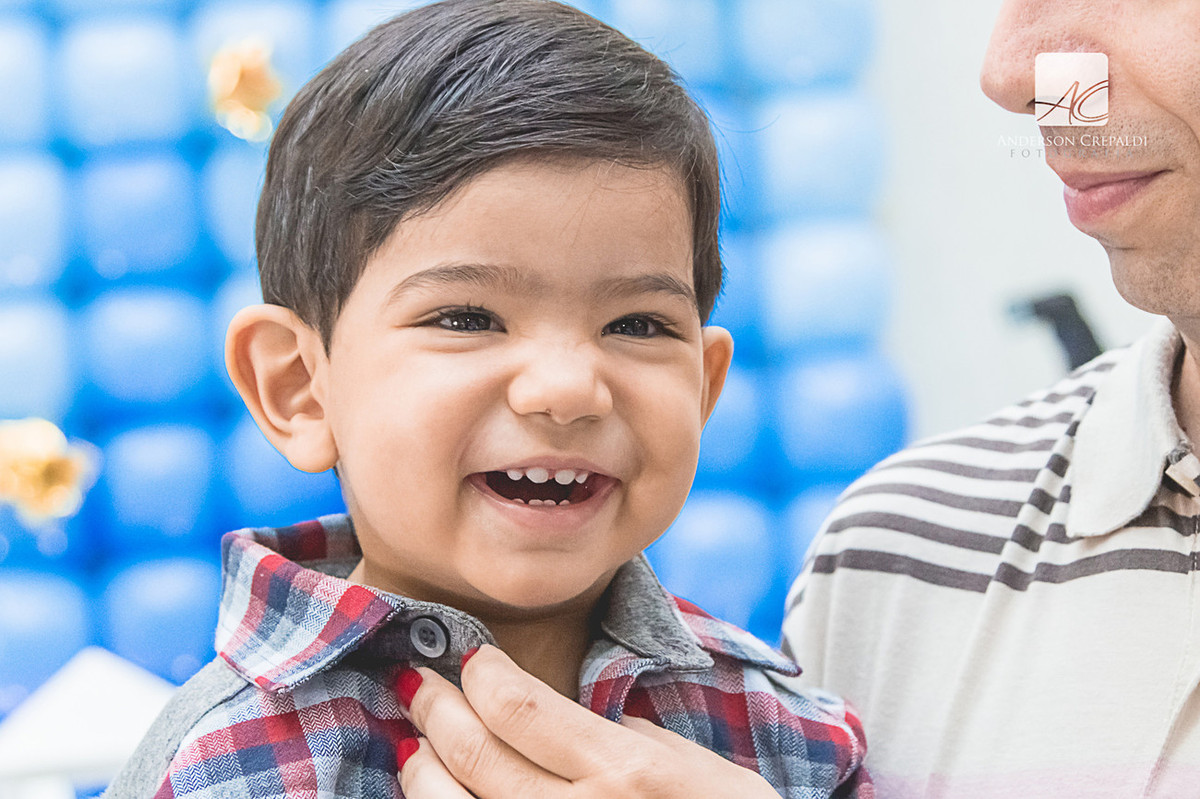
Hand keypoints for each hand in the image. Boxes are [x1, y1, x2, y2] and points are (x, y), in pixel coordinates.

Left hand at [397, 644, 780, 798]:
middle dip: (435, 708)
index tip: (471, 662)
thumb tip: (571, 717)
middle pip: (475, 753)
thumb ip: (630, 740)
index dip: (481, 676)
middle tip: (415, 682)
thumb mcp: (696, 772)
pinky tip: (434, 795)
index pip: (521, 706)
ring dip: (422, 769)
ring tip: (417, 743)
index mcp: (625, 773)